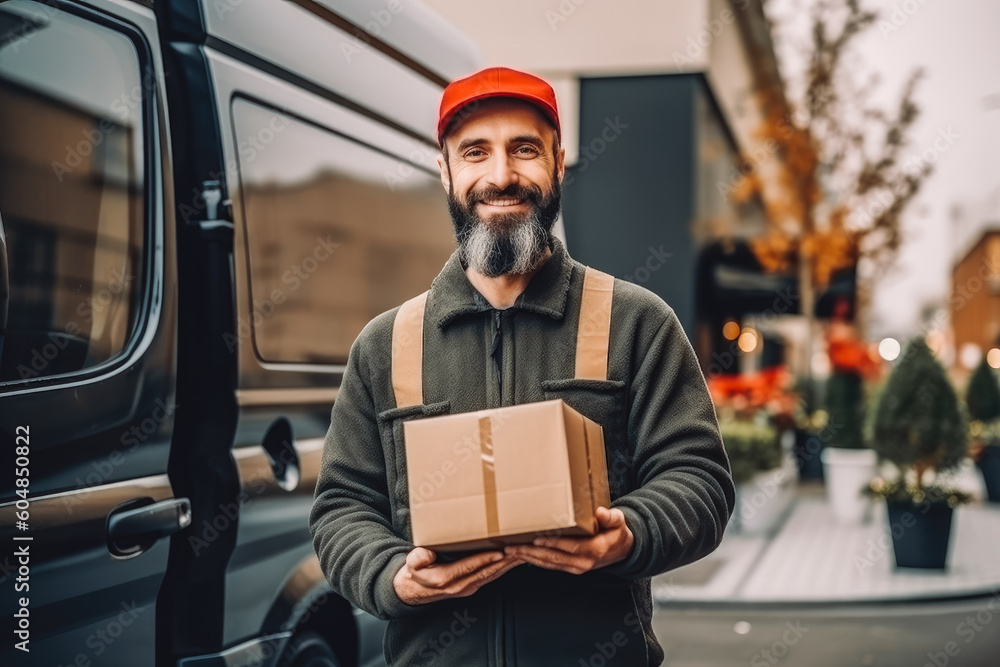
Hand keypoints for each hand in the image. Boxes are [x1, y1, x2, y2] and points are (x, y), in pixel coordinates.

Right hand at [393, 547, 524, 605]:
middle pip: (487, 572)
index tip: (500, 552)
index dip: (485, 559)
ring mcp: (467, 587)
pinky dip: (503, 568)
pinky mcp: (472, 586)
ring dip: (508, 565)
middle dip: (505, 562)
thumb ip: (418, 558)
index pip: (470, 567)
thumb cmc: (415, 572)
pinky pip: (490, 577)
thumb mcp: (411, 563)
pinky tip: (514, 560)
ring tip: (523, 553)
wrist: (414, 590)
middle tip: (520, 549)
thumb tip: (424, 555)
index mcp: (446, 578)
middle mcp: (460, 586)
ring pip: (492, 575)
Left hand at [503, 507, 633, 574]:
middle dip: (530, 553)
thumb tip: (601, 512)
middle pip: (553, 558)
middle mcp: (583, 563)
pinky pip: (551, 565)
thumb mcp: (619, 521)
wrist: (623, 550)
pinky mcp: (571, 568)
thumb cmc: (617, 531)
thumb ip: (611, 517)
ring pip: (548, 564)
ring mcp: (576, 568)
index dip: (551, 543)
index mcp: (594, 550)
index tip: (535, 539)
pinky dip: (535, 560)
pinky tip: (522, 555)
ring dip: (528, 558)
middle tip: (511, 547)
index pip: (569, 546)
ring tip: (510, 552)